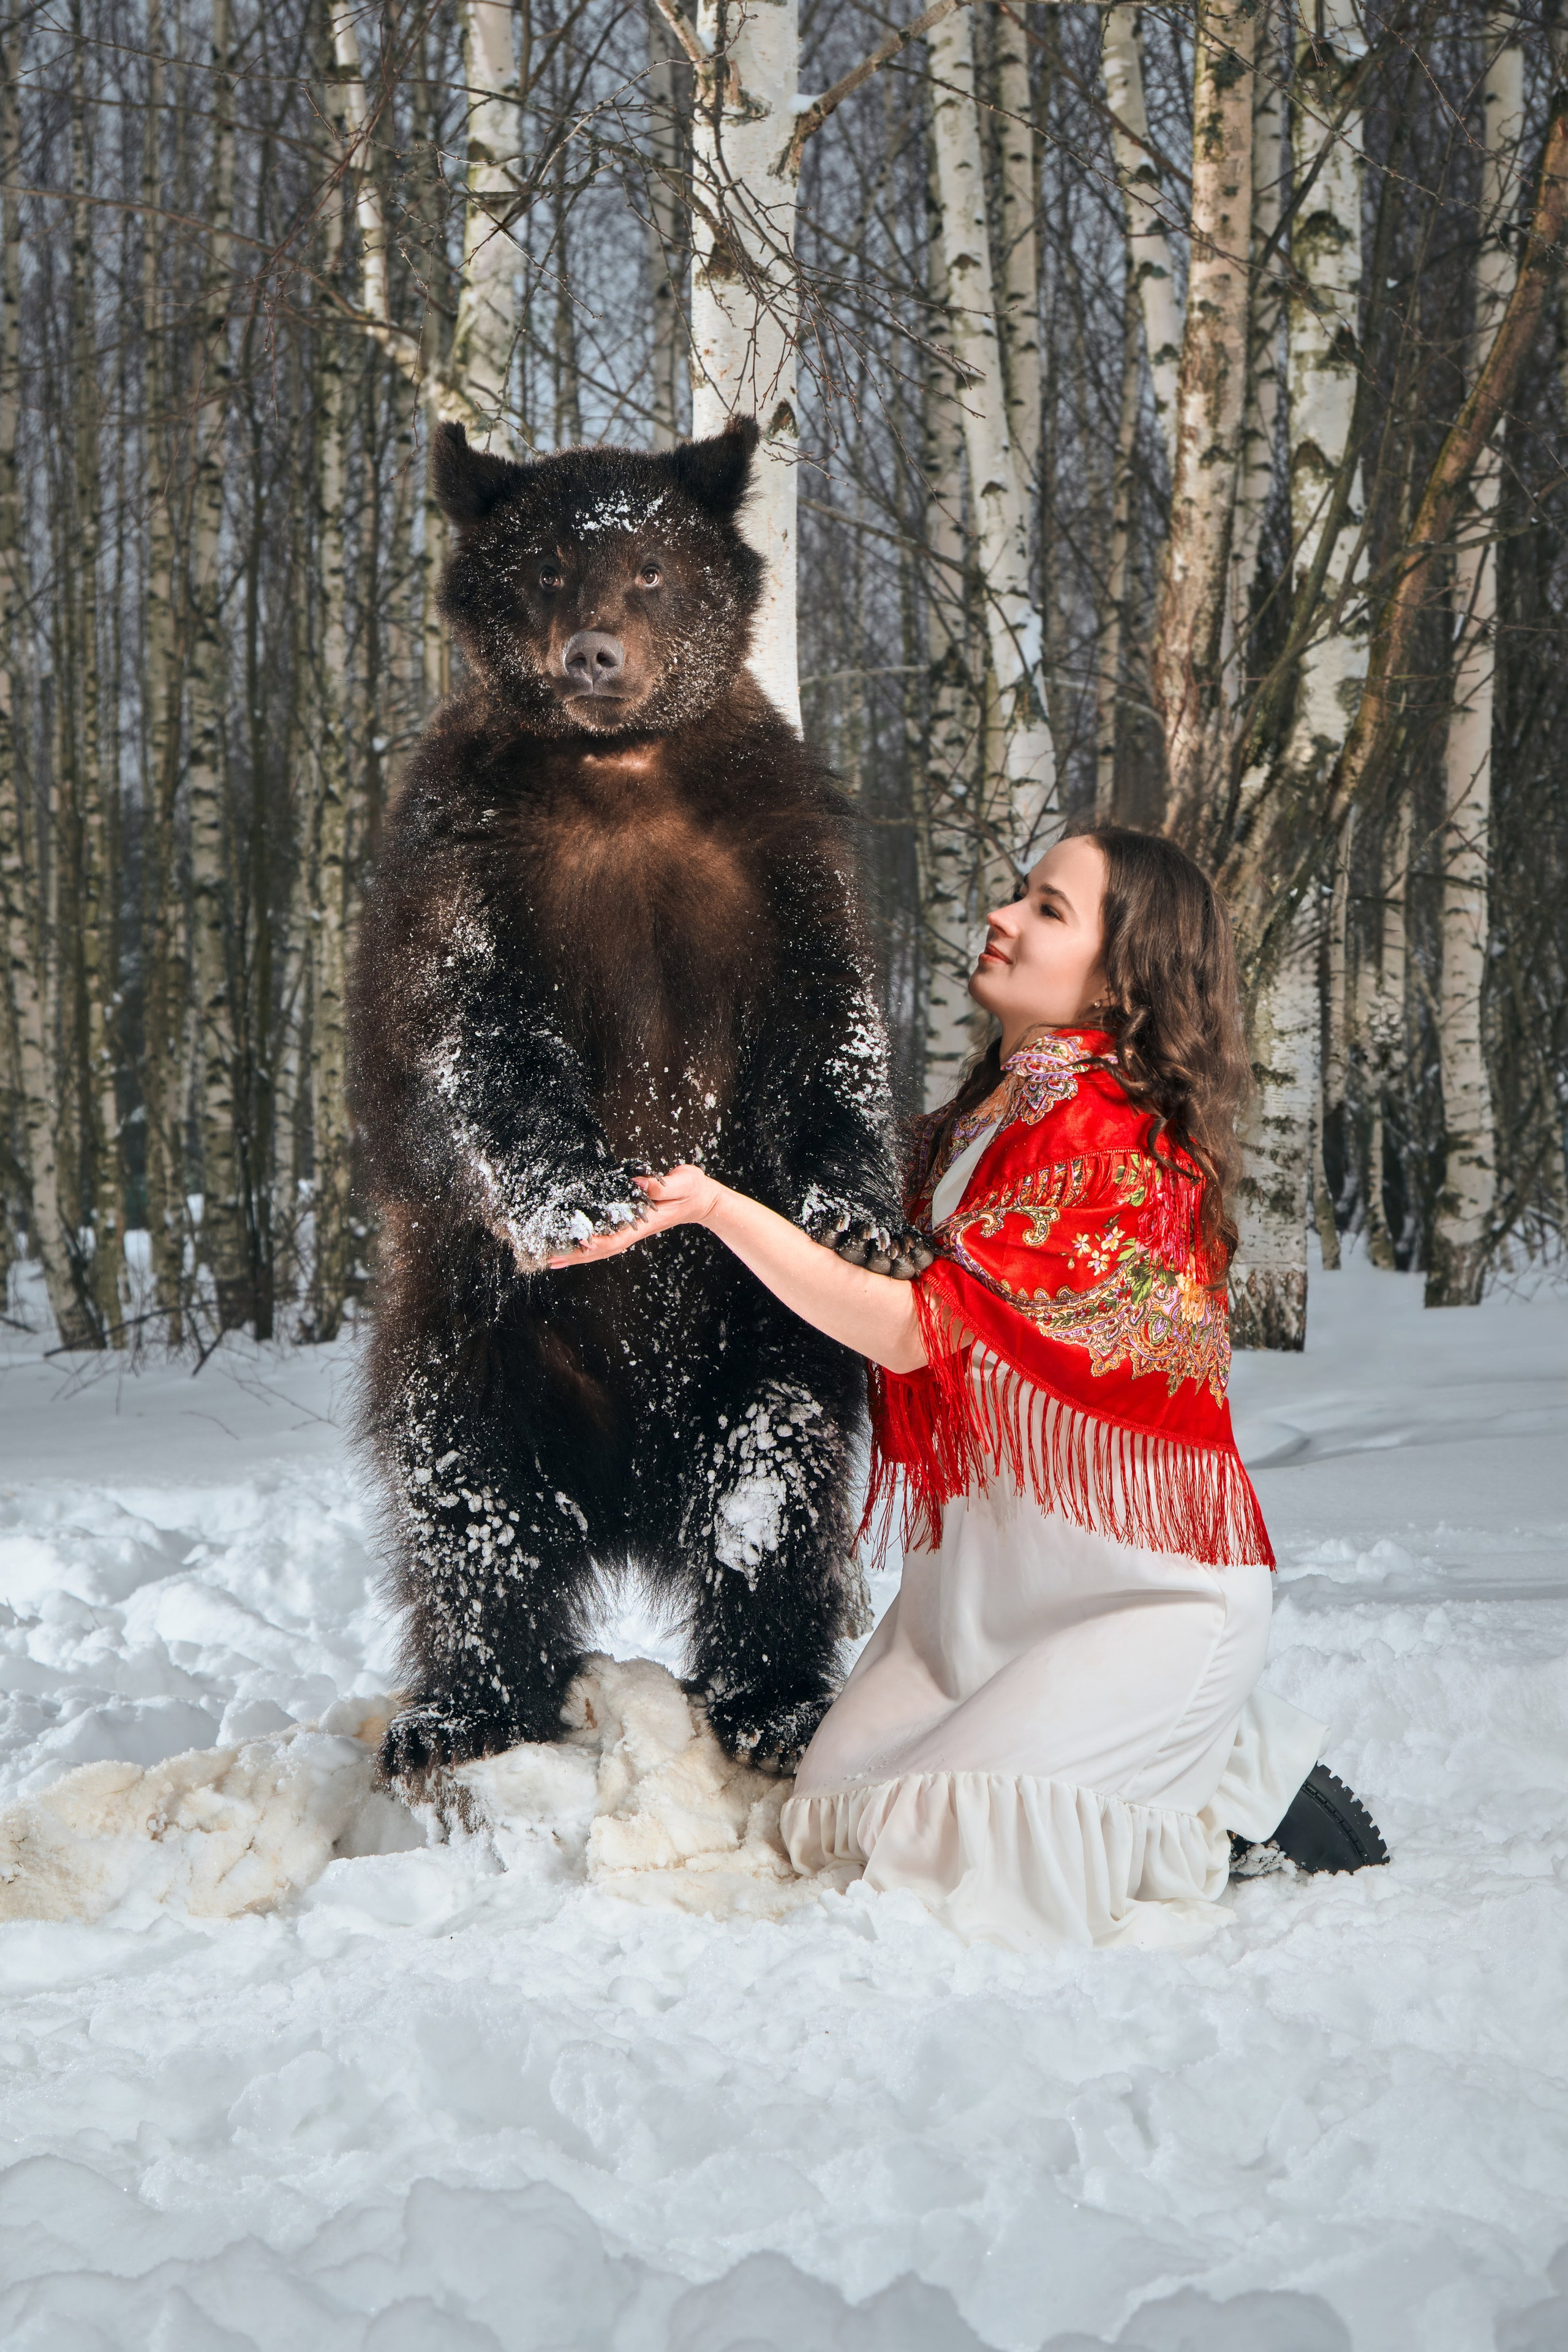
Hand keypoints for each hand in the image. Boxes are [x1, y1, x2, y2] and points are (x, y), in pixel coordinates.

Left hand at [545, 1165, 724, 1268]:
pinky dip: (588, 1245)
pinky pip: (606, 1239)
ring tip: (554, 1258)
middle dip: (577, 1255)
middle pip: (603, 1249)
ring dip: (578, 1255)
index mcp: (646, 1223)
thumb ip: (661, 1184)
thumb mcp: (682, 1183)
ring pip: (602, 1248)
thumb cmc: (692, 1190)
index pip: (618, 1238)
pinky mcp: (630, 1224)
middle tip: (550, 1259)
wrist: (702, 1199)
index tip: (579, 1244)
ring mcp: (633, 1229)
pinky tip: (575, 1245)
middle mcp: (636, 1230)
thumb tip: (637, 1182)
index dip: (599, 1243)